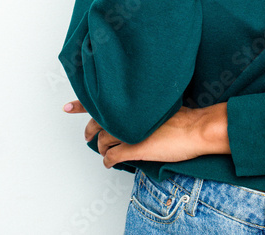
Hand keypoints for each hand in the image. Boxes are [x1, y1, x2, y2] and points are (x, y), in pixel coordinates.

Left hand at [63, 99, 226, 168]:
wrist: (196, 129)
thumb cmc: (185, 117)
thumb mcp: (160, 104)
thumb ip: (143, 108)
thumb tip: (133, 113)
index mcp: (133, 102)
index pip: (101, 100)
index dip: (81, 103)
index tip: (67, 107)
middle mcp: (127, 115)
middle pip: (97, 122)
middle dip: (90, 130)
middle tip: (87, 136)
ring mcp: (129, 132)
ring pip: (104, 140)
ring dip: (102, 148)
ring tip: (104, 151)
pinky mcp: (135, 148)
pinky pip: (113, 157)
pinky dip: (108, 160)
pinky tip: (109, 162)